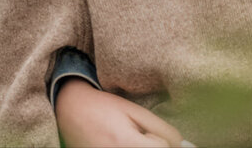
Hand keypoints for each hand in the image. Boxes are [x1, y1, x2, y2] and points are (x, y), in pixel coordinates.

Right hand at [55, 79, 183, 146]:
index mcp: (125, 142)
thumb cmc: (105, 107)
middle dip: (152, 146)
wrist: (72, 110)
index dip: (161, 141)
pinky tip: (119, 143)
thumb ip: (161, 128)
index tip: (150, 132)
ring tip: (127, 139)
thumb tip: (179, 143)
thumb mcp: (136, 112)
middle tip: (139, 136)